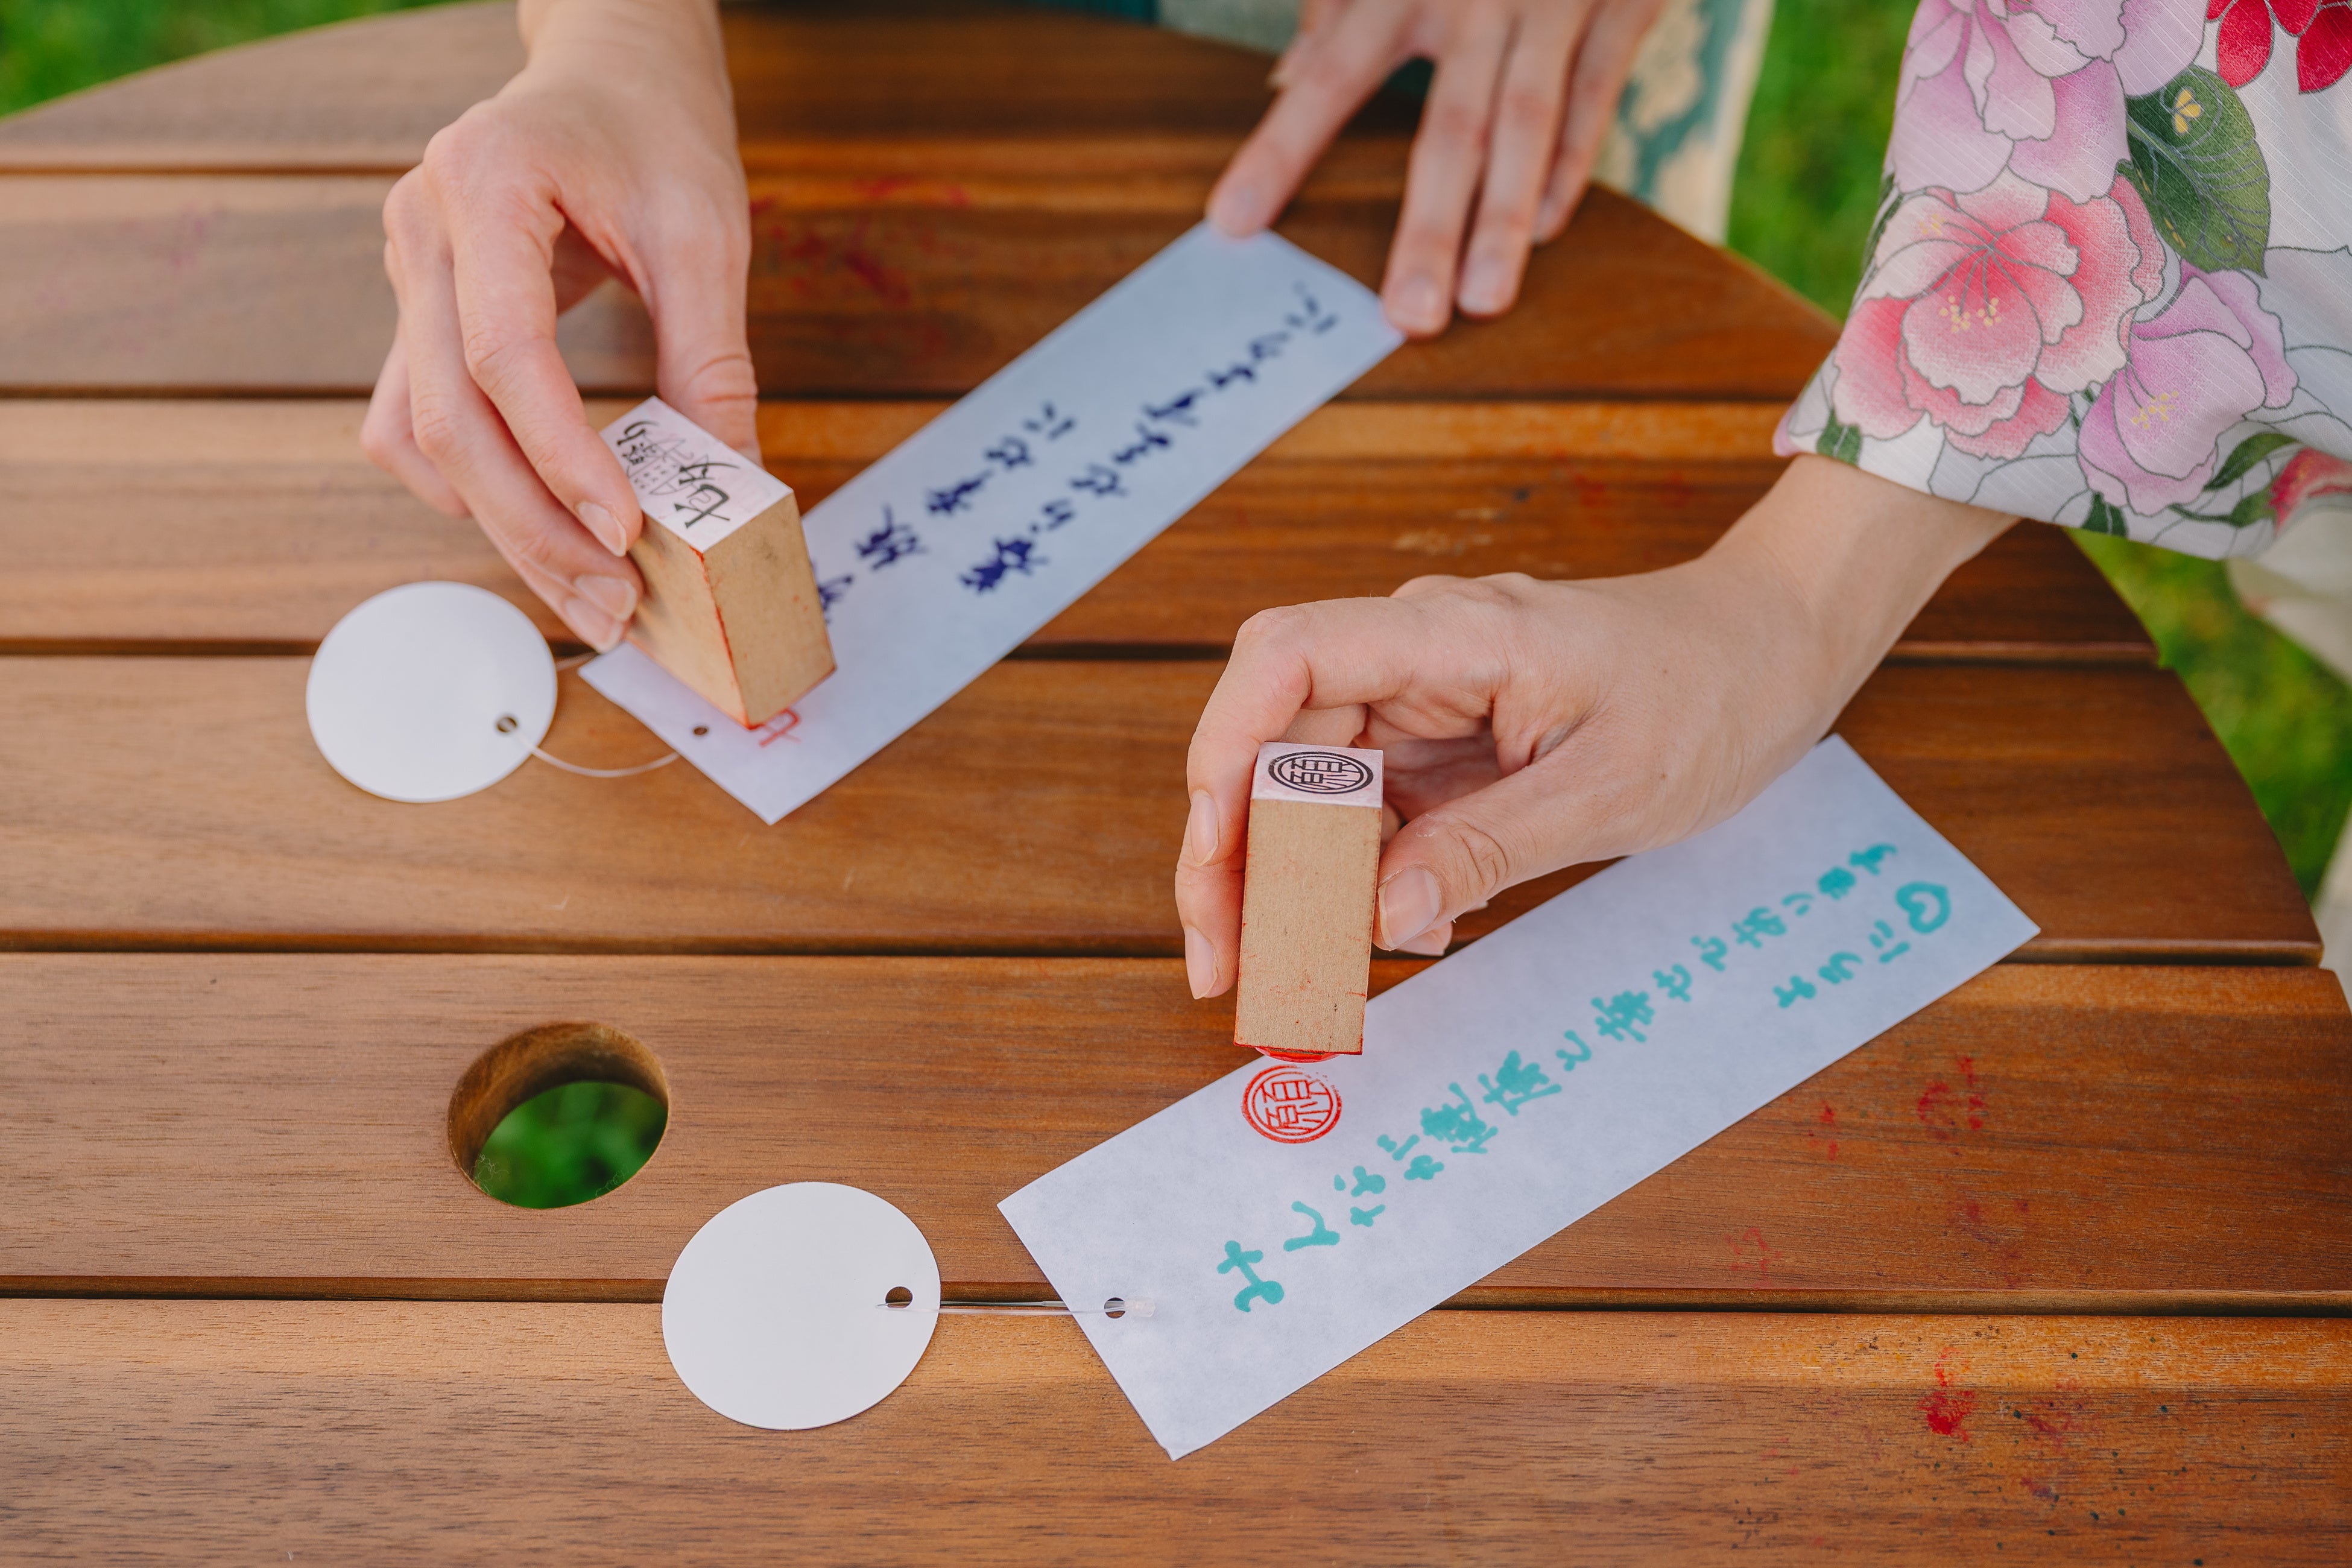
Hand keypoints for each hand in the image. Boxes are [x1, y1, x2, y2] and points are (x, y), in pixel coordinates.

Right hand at [362, 0, 754, 649]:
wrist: (611, 67)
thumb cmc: (657, 129)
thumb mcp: (707, 232)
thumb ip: (713, 361)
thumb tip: (734, 489)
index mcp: (486, 183)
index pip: (507, 356)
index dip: (565, 458)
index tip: (630, 531)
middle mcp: (423, 228)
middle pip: (451, 417)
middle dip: (533, 526)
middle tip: (613, 605)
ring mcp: (407, 271)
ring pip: (420, 436)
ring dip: (498, 525)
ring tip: (587, 588)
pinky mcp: (419, 310)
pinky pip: (418, 423)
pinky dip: (475, 487)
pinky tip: (544, 527)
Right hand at [1173, 458, 2015, 997]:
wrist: (1770, 650)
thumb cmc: (1709, 693)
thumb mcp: (1610, 790)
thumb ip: (1486, 850)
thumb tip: (1377, 921)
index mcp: (1453, 635)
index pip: (1286, 658)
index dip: (1226, 751)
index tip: (1217, 855)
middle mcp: (1414, 655)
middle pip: (1271, 735)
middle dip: (1235, 851)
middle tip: (1226, 965)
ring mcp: (1421, 696)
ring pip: (1305, 780)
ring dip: (1287, 878)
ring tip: (1291, 973)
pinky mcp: (1439, 740)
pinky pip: (1366, 806)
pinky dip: (1356, 875)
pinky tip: (1384, 932)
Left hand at [1208, 0, 1670, 334]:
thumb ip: (1339, 4)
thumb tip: (1287, 79)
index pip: (1330, 76)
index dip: (1282, 149)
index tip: (1232, 222)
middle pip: (1449, 128)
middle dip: (1429, 229)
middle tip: (1408, 318)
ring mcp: (1554, 2)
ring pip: (1527, 125)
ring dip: (1505, 221)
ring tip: (1482, 302)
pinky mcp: (1624, 2)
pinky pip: (1594, 95)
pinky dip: (1570, 164)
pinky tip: (1546, 230)